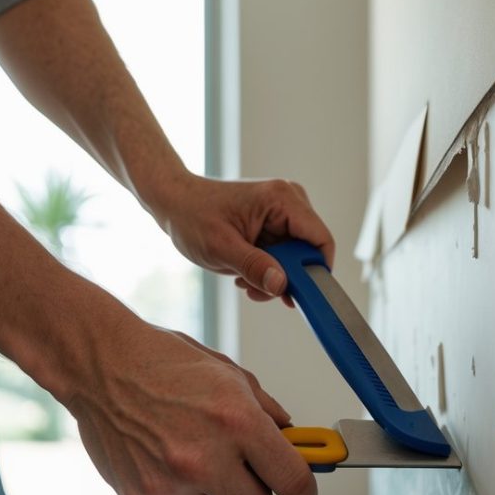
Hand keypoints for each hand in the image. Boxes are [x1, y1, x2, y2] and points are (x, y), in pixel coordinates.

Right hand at [66, 312, 317, 494]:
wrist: (100, 365)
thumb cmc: (163, 362)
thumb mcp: (228, 373)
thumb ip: (265, 410)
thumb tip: (291, 438)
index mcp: (236, 421)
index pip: (290, 478)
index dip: (303, 491)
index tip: (303, 494)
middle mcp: (205, 457)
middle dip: (255, 486)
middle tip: (240, 462)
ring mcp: (170, 482)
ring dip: (207, 486)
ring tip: (184, 444)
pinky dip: (171, 484)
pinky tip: (156, 449)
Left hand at [157, 175, 334, 304]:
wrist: (174, 202)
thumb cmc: (192, 216)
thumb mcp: (221, 248)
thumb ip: (255, 267)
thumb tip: (282, 285)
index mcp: (282, 199)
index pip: (320, 239)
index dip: (316, 271)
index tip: (299, 295)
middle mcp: (289, 200)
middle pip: (308, 252)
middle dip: (287, 277)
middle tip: (257, 290)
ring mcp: (282, 211)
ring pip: (297, 257)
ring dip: (274, 275)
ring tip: (245, 281)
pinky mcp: (275, 221)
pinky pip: (284, 253)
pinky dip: (269, 268)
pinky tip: (246, 273)